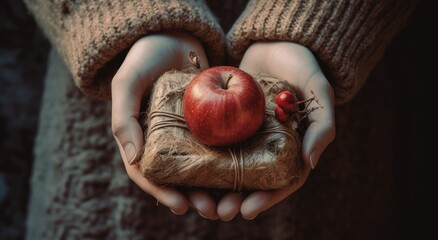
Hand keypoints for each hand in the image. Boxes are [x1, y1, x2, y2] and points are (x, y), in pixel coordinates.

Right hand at [112, 31, 216, 215]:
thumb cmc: (146, 57)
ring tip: (230, 201)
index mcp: (141, 138)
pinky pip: (219, 146)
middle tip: (213, 210)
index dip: (163, 193)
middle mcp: (165, 141)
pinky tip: (244, 173)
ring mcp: (188, 133)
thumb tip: (134, 159)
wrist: (174, 35)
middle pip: (178, 177)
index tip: (180, 206)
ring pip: (201, 167)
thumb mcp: (127, 83)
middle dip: (194, 197)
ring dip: (215, 187)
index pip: (148, 174)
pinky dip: (229, 162)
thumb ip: (123, 118)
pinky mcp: (209, 123)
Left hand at [216, 41, 335, 219]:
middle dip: (235, 199)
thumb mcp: (318, 91)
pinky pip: (213, 143)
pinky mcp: (225, 121)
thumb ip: (321, 125)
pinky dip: (201, 158)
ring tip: (199, 201)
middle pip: (251, 180)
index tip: (247, 211)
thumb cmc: (302, 65)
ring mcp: (245, 135)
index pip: (280, 181)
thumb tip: (310, 163)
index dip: (265, 199)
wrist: (274, 41)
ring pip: (229, 167)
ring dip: (215, 187)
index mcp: (291, 146)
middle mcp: (266, 145)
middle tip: (218, 211)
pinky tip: (186, 169)